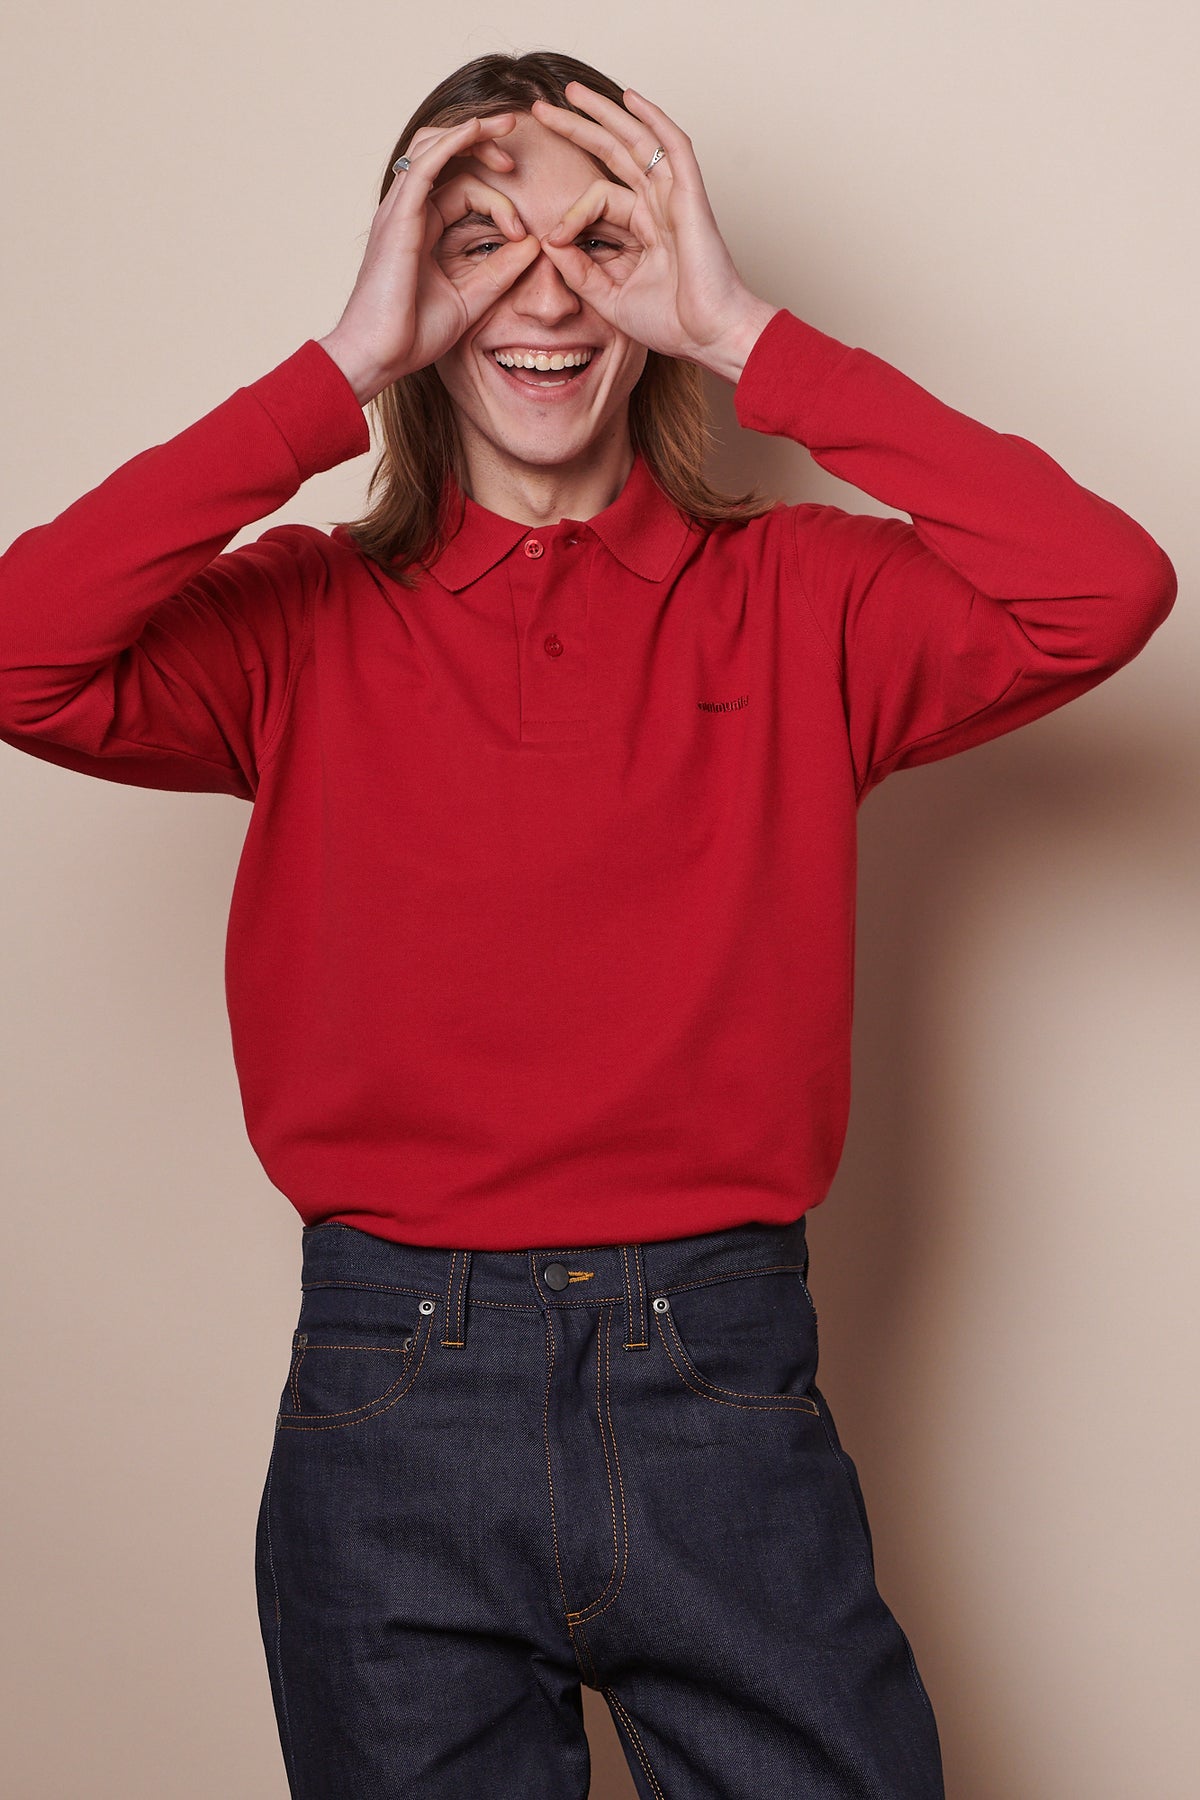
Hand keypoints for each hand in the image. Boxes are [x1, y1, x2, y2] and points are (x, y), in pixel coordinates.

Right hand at [317, 114, 540, 402]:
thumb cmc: (414, 334)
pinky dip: (454, 141)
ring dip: (472, 134)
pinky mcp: (400, 217)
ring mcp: (401, 210)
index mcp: (423, 228)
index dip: (498, 199)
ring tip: (508, 131)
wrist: (379, 355)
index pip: (461, 188)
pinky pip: (425, 164)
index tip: (523, 233)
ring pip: (434, 148)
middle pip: (444, 153)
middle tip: (516, 156)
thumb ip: (501, 272)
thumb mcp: (471, 299)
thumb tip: (535, 245)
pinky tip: (479, 130)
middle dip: (483, 144)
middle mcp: (409, 211)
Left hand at [530, 83, 778, 383]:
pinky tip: (629, 98)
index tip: (553, 240)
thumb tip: (548, 240)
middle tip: (541, 110)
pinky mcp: (690, 196)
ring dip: (604, 113)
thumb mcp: (609, 298)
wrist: (709, 334)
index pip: (597, 199)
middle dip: (577, 128)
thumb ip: (578, 271)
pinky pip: (672, 147)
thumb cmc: (672, 322)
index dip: (569, 214)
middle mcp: (657, 205)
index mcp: (641, 229)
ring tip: (570, 92)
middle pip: (612, 152)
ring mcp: (674, 197)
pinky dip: (653, 120)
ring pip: (636, 140)